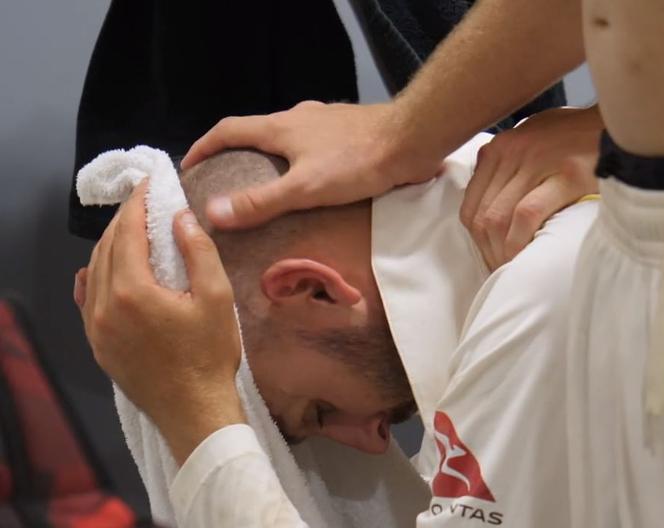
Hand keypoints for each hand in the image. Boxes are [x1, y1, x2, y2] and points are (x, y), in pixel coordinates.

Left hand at [76, 182, 245, 463]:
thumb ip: (198, 252)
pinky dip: (97, 275)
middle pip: (108, 247)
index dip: (139, 204)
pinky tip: (104, 270)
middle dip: (125, 221)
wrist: (194, 411)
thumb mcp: (217, 299)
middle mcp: (104, 304)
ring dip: (112, 246)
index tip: (150, 185)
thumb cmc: (210, 357)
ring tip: (133, 232)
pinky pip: (87, 298)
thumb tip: (180, 217)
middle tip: (144, 204)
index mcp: (132, 290)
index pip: (129, 232)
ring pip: (95, 271)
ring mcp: (95, 326)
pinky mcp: (97, 344)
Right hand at [181, 101, 440, 229]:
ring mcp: (326, 124)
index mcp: (280, 127)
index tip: (189, 168)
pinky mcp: (349, 134)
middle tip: (227, 184)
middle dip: (236, 156)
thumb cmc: (358, 161)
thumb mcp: (305, 188)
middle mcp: (299, 118)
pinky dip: (302, 164)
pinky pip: (314, 148)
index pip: (227, 130)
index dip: (203, 147)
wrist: (413, 140)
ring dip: (271, 160)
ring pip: (287, 140)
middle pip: (256, 133)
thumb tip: (213, 212)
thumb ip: (261, 202)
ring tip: (268, 189)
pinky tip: (314, 186)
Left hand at [460, 105, 601, 270]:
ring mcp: (538, 160)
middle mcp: (512, 151)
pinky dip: (522, 240)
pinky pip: (527, 214)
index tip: (496, 262)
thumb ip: (510, 168)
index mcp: (500, 148)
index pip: (471, 207)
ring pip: (499, 218)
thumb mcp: (536, 140)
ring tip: (519, 271)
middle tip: (508, 275)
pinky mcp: (567, 174)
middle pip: (483, 217)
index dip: (480, 243)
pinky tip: (531, 256)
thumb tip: (492, 208)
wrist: (623, 121)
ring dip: (504, 253)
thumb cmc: (580, 138)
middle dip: (491, 254)